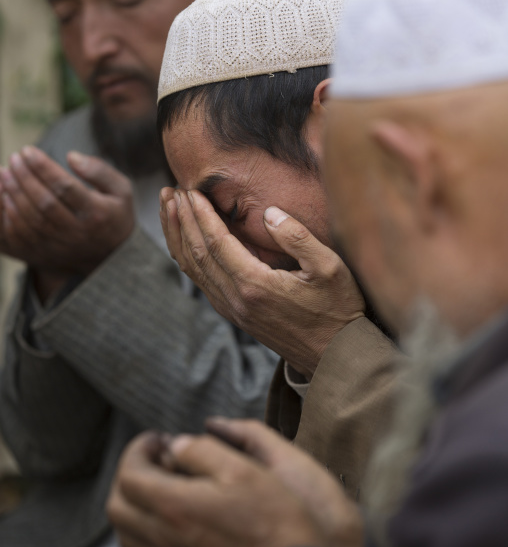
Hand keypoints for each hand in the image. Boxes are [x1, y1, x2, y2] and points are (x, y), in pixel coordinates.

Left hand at [0, 147, 134, 288]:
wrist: (109, 256)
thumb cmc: (112, 214)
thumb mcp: (120, 190)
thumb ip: (99, 170)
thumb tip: (71, 156)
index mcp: (97, 214)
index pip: (65, 188)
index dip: (43, 168)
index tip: (28, 151)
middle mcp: (78, 233)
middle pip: (44, 204)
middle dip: (24, 178)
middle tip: (14, 159)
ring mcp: (60, 247)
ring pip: (30, 221)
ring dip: (13, 195)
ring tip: (5, 173)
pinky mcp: (44, 255)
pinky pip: (20, 238)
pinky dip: (8, 217)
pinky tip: (4, 197)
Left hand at [107, 421, 363, 546]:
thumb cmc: (272, 518)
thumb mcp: (243, 467)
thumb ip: (203, 450)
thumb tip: (177, 444)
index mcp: (175, 506)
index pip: (129, 474)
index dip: (138, 449)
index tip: (158, 439)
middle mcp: (163, 538)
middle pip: (117, 506)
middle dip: (130, 474)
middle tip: (156, 459)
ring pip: (125, 534)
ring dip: (134, 503)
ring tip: (162, 486)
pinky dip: (144, 531)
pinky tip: (170, 518)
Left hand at [160, 188, 364, 377]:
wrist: (337, 356)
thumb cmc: (338, 308)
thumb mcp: (329, 267)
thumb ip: (297, 237)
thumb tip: (268, 212)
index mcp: (256, 285)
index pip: (216, 243)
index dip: (200, 214)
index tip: (189, 190)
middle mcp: (237, 300)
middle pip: (196, 254)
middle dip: (180, 220)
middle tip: (169, 192)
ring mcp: (233, 310)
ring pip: (193, 269)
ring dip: (178, 237)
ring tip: (167, 209)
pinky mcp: (235, 314)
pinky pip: (201, 282)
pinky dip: (187, 257)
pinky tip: (185, 241)